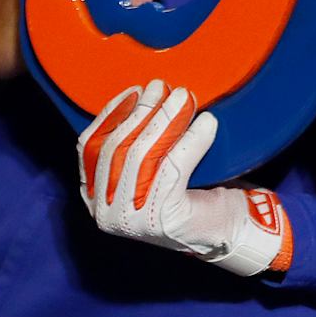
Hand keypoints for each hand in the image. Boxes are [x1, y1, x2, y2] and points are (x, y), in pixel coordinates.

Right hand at [78, 80, 291, 275]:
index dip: (111, 114)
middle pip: (118, 148)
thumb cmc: (188, 190)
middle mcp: (105, 212)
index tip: (135, 90)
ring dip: (166, 120)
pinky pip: (173, 168)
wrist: (224, 229)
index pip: (90, 147)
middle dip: (143, 111)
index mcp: (94, 196)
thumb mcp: (151, 164)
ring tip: (185, 98)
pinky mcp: (160, 219)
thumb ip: (135, 139)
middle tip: (166, 87)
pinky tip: (207, 123)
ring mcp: (130, 219)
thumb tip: (143, 92)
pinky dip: (191, 141)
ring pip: (143, 156)